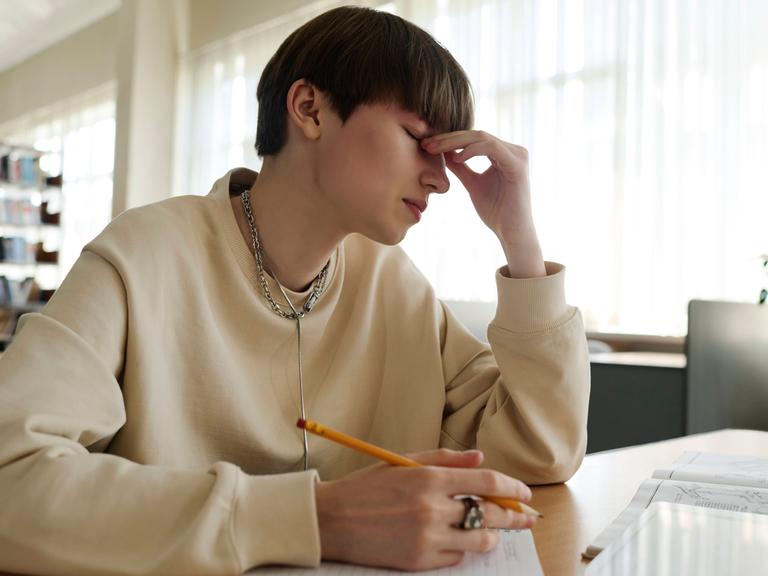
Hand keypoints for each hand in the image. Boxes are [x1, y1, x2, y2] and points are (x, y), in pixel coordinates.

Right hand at [315, 449, 535, 570]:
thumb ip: (445, 459)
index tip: (524, 493)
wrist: (332, 520)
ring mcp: (427, 538)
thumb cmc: (366, 487)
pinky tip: (451, 538)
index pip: (486, 483)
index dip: (512, 488)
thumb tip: (480, 458)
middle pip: (490, 513)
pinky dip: (459, 548)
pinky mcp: (419, 561)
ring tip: (490, 530)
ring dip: (489, 534)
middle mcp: (432, 508)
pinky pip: (456, 557)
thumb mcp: (403, 462)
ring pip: (479, 539)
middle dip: (515, 516)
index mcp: (429, 478)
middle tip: (527, 518)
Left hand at [421, 131, 545, 277]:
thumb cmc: (496, 212)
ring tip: (435, 149)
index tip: (426, 146)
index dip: (448, 140)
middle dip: (448, 138)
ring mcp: (517, 155)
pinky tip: (457, 158)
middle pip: (476, 135)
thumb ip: (461, 168)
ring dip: (455, 142)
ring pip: (482, 137)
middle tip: (425, 144)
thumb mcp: (473, 184)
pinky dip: (472, 151)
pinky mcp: (517, 165)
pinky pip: (492, 148)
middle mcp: (513, 150)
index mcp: (504, 153)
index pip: (473, 139)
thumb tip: (444, 153)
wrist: (512, 233)